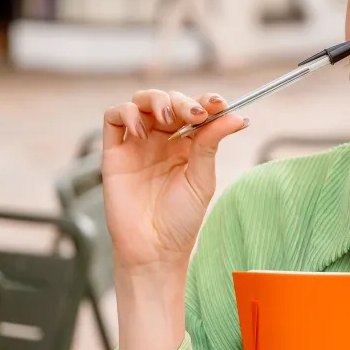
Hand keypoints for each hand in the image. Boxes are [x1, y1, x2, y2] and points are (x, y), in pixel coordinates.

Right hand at [101, 89, 247, 277]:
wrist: (153, 249)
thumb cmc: (180, 221)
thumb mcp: (202, 179)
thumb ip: (211, 144)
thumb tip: (236, 117)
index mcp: (187, 145)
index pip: (194, 111)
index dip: (205, 102)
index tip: (220, 104)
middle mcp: (161, 140)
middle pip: (168, 101)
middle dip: (181, 101)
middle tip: (194, 114)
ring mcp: (137, 144)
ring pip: (140, 103)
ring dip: (154, 100)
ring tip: (166, 116)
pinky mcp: (114, 152)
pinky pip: (113, 119)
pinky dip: (126, 114)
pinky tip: (141, 131)